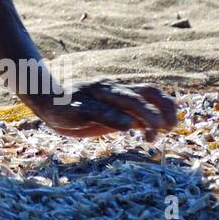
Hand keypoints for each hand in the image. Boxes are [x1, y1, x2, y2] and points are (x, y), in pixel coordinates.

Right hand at [27, 80, 176, 139]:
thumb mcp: (110, 114)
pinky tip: (127, 127)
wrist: (44, 99)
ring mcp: (94, 95)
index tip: (174, 124)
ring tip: (154, 131)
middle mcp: (110, 88)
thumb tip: (157, 126)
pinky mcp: (79, 106)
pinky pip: (100, 110)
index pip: (151, 91)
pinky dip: (115, 118)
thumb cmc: (81, 108)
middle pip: (142, 94)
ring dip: (144, 115)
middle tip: (168, 130)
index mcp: (119, 89)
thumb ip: (131, 116)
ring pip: (125, 100)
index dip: (167, 105)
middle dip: (160, 112)